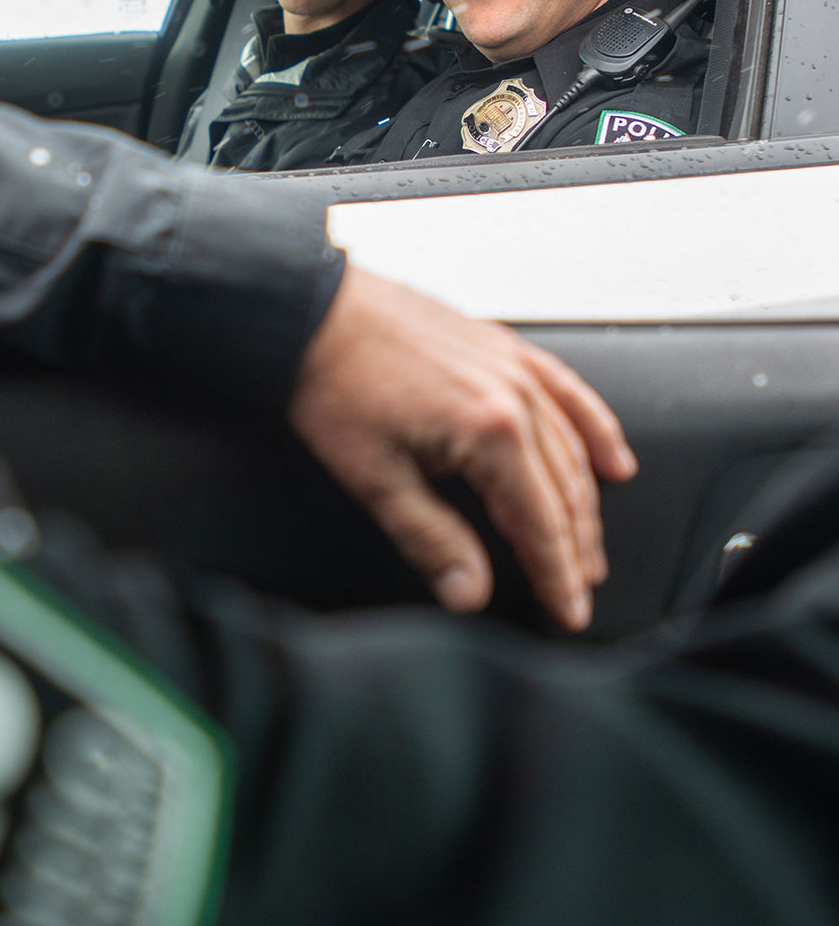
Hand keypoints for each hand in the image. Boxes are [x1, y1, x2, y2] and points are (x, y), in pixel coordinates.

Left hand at [289, 264, 636, 630]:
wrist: (312, 312)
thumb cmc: (333, 384)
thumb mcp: (374, 478)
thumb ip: (430, 539)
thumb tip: (469, 593)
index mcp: (489, 430)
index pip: (540, 523)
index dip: (557, 576)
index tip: (570, 613)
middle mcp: (515, 394)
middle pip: (565, 490)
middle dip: (576, 549)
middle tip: (579, 591)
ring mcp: (513, 366)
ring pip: (571, 446)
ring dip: (586, 502)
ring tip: (589, 547)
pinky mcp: (502, 346)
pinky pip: (567, 390)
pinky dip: (595, 426)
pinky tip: (613, 458)